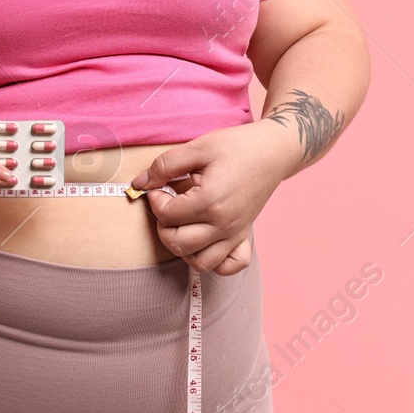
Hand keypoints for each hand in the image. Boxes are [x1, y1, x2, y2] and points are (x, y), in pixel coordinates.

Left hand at [131, 121, 295, 274]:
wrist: (273, 151)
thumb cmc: (236, 146)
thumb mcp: (198, 147)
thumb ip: (165, 165)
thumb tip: (140, 182)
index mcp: (209, 201)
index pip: (167, 215)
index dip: (155, 199)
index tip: (158, 186)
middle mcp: (223, 224)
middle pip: (178, 243)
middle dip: (163, 226)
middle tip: (166, 205)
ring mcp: (235, 234)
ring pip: (200, 262)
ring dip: (182, 248)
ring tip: (181, 225)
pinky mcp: (244, 237)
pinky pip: (228, 266)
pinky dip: (214, 262)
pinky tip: (203, 243)